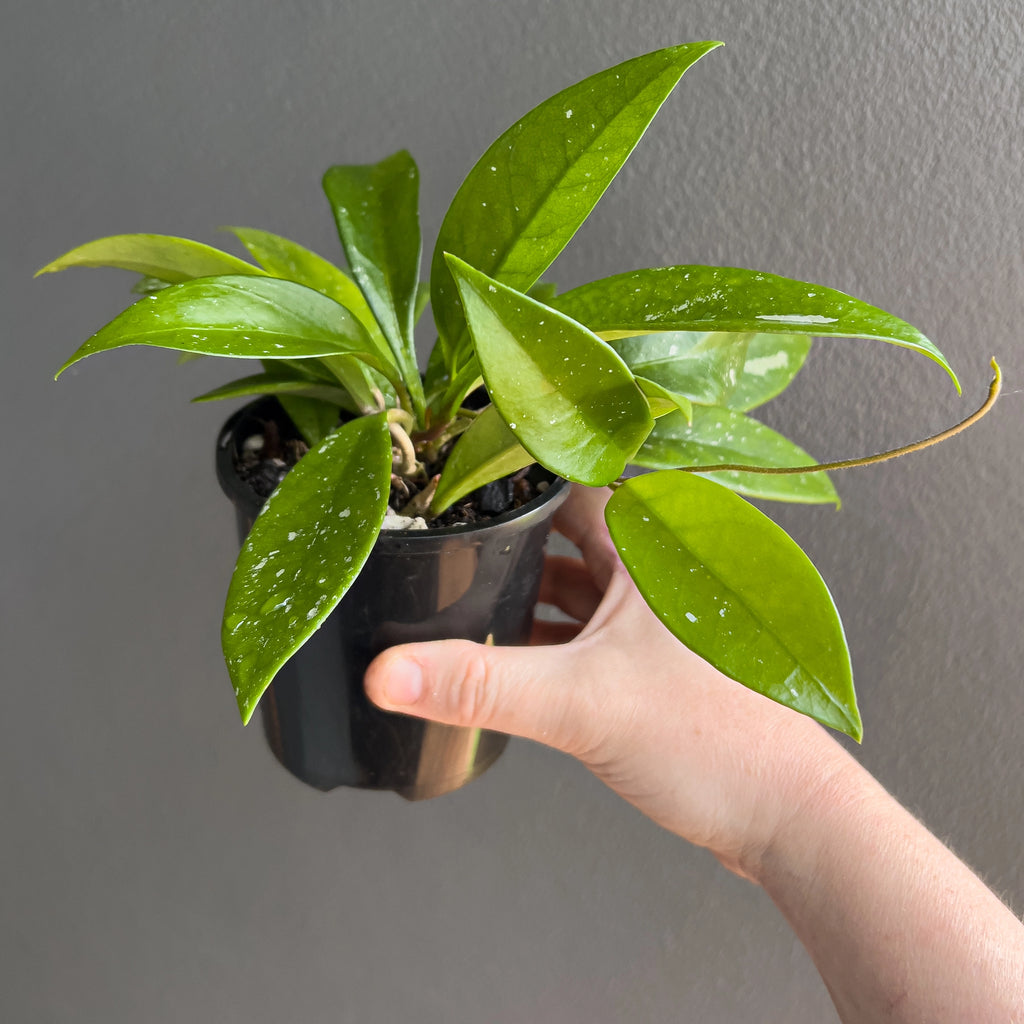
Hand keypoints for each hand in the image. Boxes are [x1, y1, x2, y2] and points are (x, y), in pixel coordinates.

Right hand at [364, 484, 852, 878]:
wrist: (785, 818)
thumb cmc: (722, 745)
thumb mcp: (582, 704)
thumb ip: (479, 686)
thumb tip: (391, 672)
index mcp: (656, 543)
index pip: (567, 480)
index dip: (505, 474)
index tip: (445, 473)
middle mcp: (660, 566)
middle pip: (563, 530)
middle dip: (504, 539)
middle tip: (439, 540)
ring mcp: (657, 613)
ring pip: (573, 582)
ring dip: (523, 591)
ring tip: (458, 598)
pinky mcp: (652, 658)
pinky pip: (584, 627)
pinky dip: (545, 635)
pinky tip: (506, 653)